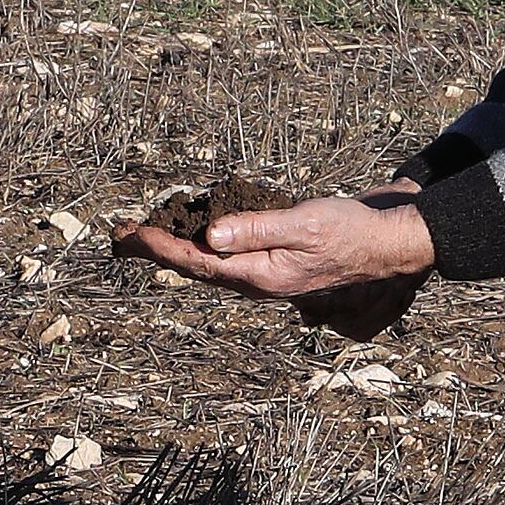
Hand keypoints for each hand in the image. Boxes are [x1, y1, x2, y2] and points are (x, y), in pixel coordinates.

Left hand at [120, 185, 432, 333]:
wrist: (384, 245)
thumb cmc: (349, 232)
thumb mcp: (303, 224)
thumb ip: (257, 229)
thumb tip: (210, 237)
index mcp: (260, 275)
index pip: (198, 262)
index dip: (162, 247)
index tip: (131, 233)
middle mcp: (257, 280)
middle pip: (194, 267)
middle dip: (156, 250)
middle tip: (120, 235)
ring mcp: (264, 274)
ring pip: (207, 264)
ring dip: (173, 248)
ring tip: (142, 236)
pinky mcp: (272, 262)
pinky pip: (226, 258)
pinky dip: (200, 245)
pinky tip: (191, 234)